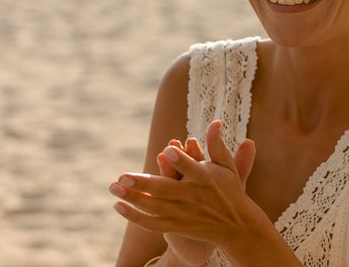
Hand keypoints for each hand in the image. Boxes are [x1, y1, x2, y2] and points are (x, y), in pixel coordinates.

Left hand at [111, 121, 257, 264]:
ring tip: (113, 187)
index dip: (181, 160)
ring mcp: (184, 214)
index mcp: (207, 180)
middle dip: (144, 183)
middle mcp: (194, 198)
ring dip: (133, 198)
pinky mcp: (177, 226)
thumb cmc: (229, 189)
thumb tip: (215, 121)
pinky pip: (152, 224)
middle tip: (122, 176)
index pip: (193, 169)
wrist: (235, 227)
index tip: (166, 150)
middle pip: (167, 190)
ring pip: (155, 207)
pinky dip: (135, 217)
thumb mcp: (227, 166)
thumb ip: (217, 145)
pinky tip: (118, 206)